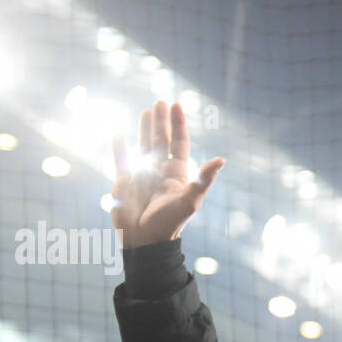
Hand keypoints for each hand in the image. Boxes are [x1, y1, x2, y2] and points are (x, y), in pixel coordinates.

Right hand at [111, 101, 224, 246]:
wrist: (145, 240)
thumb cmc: (169, 222)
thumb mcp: (190, 201)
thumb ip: (204, 179)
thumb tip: (222, 159)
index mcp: (176, 173)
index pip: (178, 143)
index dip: (178, 125)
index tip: (176, 105)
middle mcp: (159, 171)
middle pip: (161, 140)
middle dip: (161, 121)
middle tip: (160, 101)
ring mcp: (141, 174)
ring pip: (144, 146)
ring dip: (145, 129)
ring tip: (147, 110)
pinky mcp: (124, 182)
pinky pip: (121, 160)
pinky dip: (119, 148)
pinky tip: (119, 134)